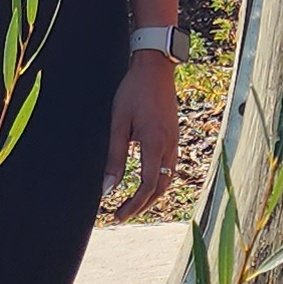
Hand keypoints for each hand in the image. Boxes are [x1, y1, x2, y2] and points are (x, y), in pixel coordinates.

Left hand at [105, 53, 179, 218]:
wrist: (155, 67)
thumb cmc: (134, 91)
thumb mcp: (118, 123)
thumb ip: (114, 157)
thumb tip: (108, 188)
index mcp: (155, 144)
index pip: (147, 187)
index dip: (132, 206)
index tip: (117, 216)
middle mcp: (169, 146)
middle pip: (160, 189)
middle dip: (142, 206)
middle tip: (121, 215)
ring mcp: (174, 141)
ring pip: (167, 180)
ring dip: (150, 196)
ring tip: (132, 204)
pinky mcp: (174, 136)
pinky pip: (169, 167)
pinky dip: (158, 182)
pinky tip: (145, 182)